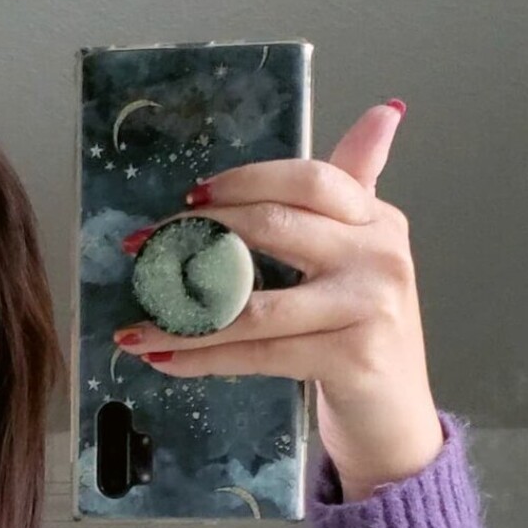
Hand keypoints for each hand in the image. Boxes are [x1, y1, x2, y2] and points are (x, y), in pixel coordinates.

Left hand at [113, 101, 443, 502]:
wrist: (393, 415)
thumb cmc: (361, 333)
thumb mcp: (362, 255)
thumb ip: (353, 192)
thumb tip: (384, 112)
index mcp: (376, 220)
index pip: (306, 179)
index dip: (242, 183)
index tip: (188, 199)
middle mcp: (379, 255)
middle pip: (273, 227)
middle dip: (195, 238)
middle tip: (141, 251)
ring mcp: (368, 307)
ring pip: (252, 303)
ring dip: (181, 317)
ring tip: (134, 326)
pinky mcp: (349, 358)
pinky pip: (256, 352)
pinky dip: (201, 357)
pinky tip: (163, 359)